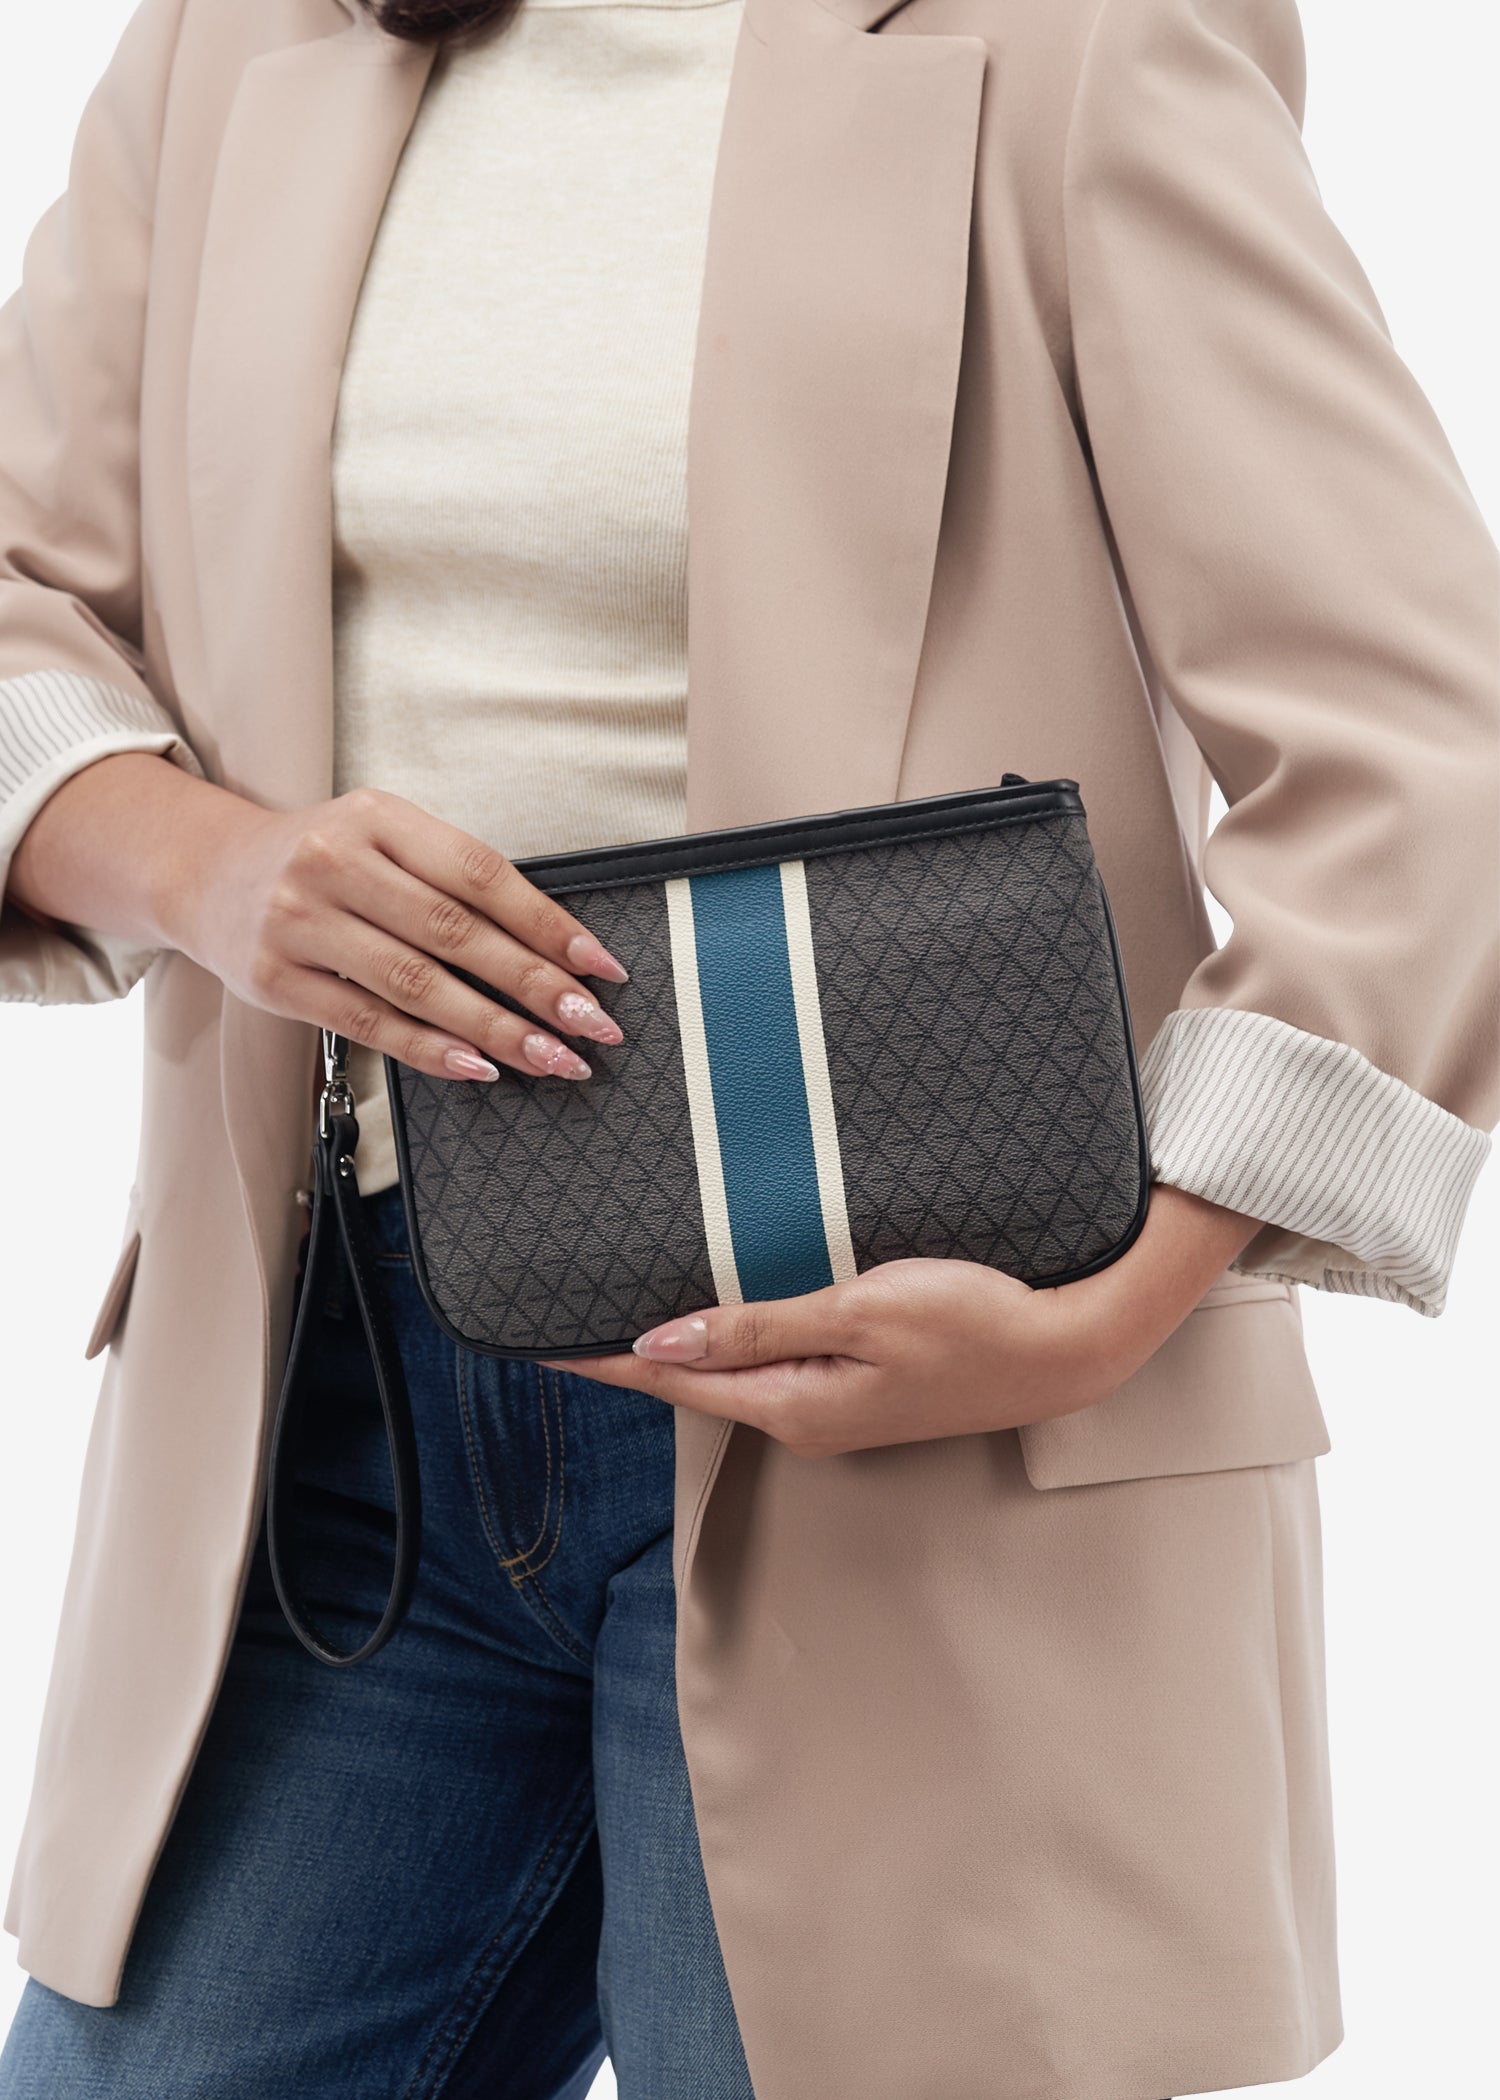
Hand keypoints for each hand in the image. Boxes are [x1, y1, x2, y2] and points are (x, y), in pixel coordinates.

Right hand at [11, 754, 628, 1083]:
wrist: (204, 872)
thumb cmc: (321, 861)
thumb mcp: (382, 839)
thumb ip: (450, 881)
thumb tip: (552, 951)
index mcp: (377, 817)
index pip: (480, 873)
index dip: (548, 923)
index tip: (600, 966)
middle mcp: (335, 863)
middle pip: (455, 933)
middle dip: (536, 986)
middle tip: (593, 1026)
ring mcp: (301, 922)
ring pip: (417, 984)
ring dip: (496, 1029)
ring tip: (553, 1058)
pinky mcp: (277, 979)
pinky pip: (368, 1022)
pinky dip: (431, 1049)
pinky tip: (481, 1068)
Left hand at [552, 1187, 1256, 1455]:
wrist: (1070, 1346)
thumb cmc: (975, 1323)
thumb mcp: (859, 1315)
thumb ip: (758, 1327)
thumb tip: (660, 1341)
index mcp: (795, 1404)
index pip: (672, 1378)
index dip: (604, 1360)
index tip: (542, 1344)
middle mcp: (806, 1416)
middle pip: (696, 1380)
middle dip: (632, 1354)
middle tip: (569, 1319)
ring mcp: (838, 1406)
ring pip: (737, 1371)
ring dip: (684, 1345)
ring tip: (629, 1310)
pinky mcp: (866, 1386)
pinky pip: (779, 1361)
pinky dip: (737, 1337)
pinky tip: (727, 1311)